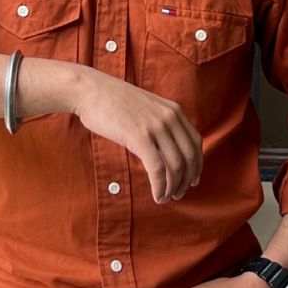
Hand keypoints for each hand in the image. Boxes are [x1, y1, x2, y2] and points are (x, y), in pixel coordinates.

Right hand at [72, 68, 201, 203]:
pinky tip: (157, 196)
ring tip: (166, 197)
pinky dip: (161, 187)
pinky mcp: (140, 137)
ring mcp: (155, 127)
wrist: (91, 90)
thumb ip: (160, 122)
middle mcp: (169, 117)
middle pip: (189, 157)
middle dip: (186, 180)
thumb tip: (166, 148)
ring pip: (175, 166)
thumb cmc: (113, 100)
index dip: (197, 165)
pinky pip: (158, 170)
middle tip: (179, 194)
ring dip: (173, 187)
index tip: (192, 180)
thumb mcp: (146, 106)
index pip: (195, 143)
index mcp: (173, 110)